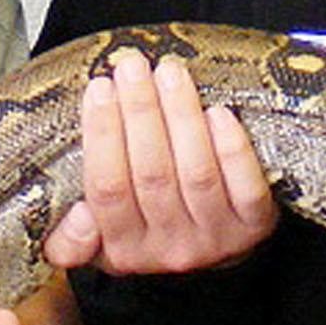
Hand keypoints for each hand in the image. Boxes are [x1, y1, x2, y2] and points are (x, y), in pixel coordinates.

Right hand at [42, 47, 278, 274]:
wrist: (217, 257)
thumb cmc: (152, 228)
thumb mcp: (101, 244)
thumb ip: (71, 240)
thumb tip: (77, 215)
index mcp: (124, 248)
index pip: (106, 189)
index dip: (102, 135)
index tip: (99, 87)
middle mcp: (170, 248)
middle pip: (152, 174)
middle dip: (140, 111)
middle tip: (132, 66)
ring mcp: (216, 238)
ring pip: (196, 173)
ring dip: (182, 116)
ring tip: (170, 72)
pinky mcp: (254, 225)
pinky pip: (245, 188)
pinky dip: (232, 148)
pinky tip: (217, 112)